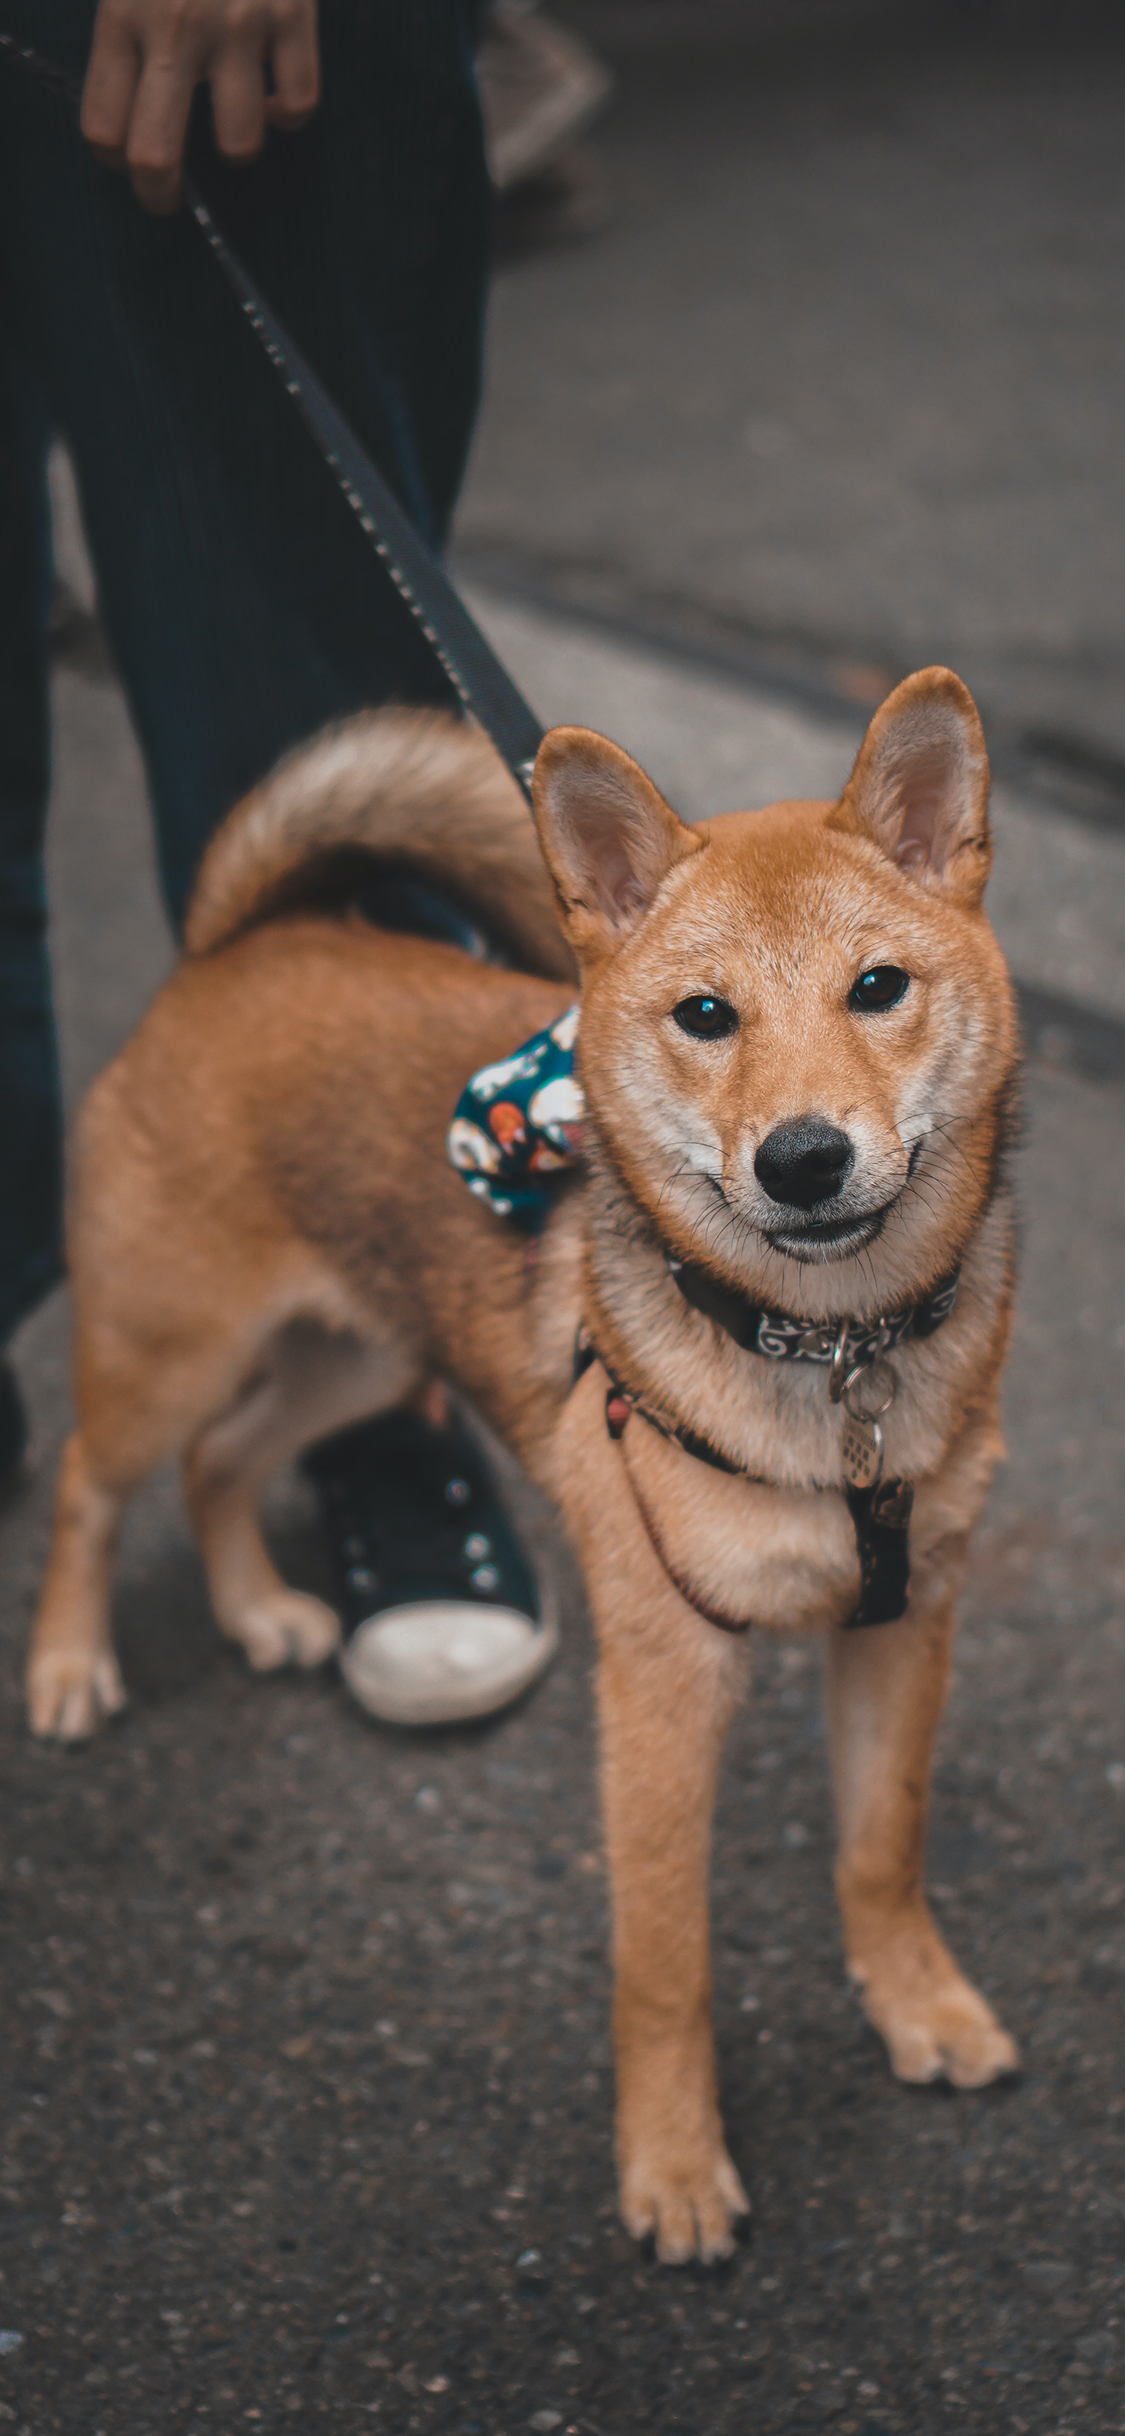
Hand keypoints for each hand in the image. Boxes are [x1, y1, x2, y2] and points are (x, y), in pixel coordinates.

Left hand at [80, 0, 319, 214]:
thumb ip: (125, 32)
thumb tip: (129, 114)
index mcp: (123, 14)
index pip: (103, 126)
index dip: (113, 159)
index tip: (126, 159)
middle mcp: (177, 27)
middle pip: (156, 155)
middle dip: (159, 195)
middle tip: (168, 198)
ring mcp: (238, 25)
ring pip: (239, 144)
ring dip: (236, 146)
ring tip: (233, 118)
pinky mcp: (292, 15)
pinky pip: (298, 105)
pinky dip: (289, 112)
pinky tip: (276, 93)